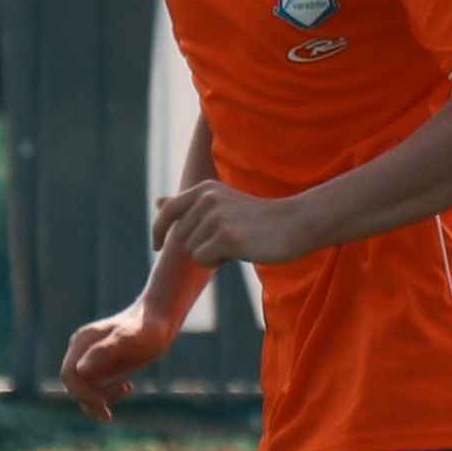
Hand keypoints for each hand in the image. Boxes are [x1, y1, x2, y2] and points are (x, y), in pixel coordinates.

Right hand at [57, 302, 179, 420]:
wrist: (160, 319)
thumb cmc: (146, 329)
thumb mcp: (128, 340)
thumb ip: (103, 353)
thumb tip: (80, 371)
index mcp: (82, 342)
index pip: (69, 375)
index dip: (82, 394)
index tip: (103, 405)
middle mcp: (82, 349)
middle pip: (73, 384)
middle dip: (90, 400)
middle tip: (110, 411)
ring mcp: (90, 357)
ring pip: (83, 388)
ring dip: (99, 399)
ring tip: (127, 389)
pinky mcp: (101, 364)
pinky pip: (94, 387)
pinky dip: (107, 394)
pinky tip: (129, 386)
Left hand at [150, 174, 304, 273]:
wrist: (295, 223)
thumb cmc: (257, 219)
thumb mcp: (220, 204)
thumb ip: (188, 205)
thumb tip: (157, 202)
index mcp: (204, 189)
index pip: (169, 211)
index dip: (158, 231)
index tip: (156, 247)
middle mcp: (207, 199)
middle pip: (182, 238)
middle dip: (201, 245)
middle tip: (232, 238)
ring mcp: (216, 217)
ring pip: (193, 251)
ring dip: (212, 254)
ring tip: (239, 242)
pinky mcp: (226, 237)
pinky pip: (204, 260)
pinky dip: (218, 261)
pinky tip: (241, 251)